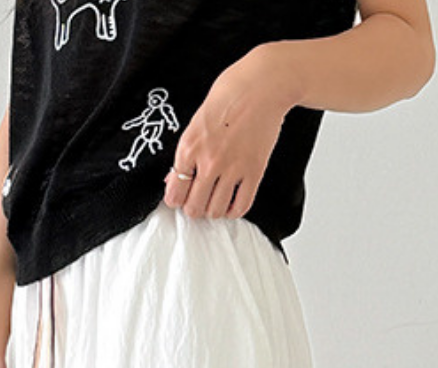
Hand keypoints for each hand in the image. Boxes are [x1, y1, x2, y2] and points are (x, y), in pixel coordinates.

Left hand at [162, 47, 293, 220]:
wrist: (263, 85)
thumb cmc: (231, 93)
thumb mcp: (197, 120)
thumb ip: (186, 152)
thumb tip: (174, 177)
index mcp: (190, 146)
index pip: (174, 192)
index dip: (176, 199)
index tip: (180, 198)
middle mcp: (209, 161)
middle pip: (194, 208)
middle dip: (194, 208)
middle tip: (198, 200)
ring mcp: (232, 169)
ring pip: (216, 211)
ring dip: (213, 211)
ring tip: (215, 200)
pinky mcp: (254, 172)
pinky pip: (241, 206)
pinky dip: (234, 211)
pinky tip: (232, 204)